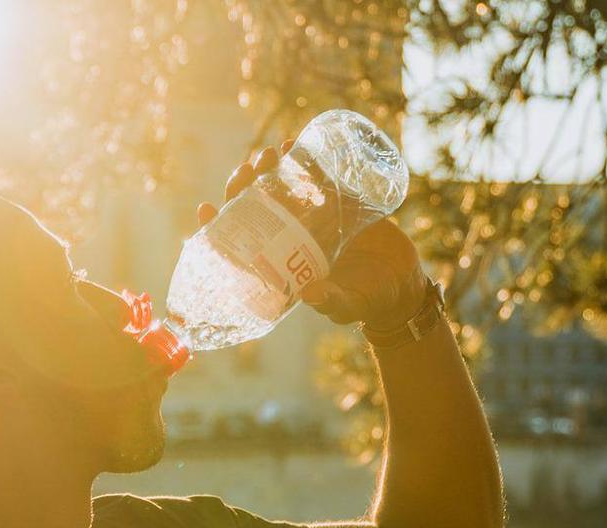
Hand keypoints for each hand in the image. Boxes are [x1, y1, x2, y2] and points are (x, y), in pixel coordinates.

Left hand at [196, 142, 426, 328]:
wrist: (400, 284)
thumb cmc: (367, 301)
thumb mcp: (347, 304)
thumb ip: (332, 301)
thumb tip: (312, 292)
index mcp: (281, 263)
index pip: (239, 243)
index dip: (218, 227)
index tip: (205, 208)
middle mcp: (290, 238)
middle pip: (254, 208)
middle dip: (244, 187)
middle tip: (247, 169)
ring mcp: (312, 218)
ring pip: (280, 188)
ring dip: (269, 169)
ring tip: (270, 153)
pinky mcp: (337, 203)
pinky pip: (314, 177)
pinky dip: (303, 160)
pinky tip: (295, 145)